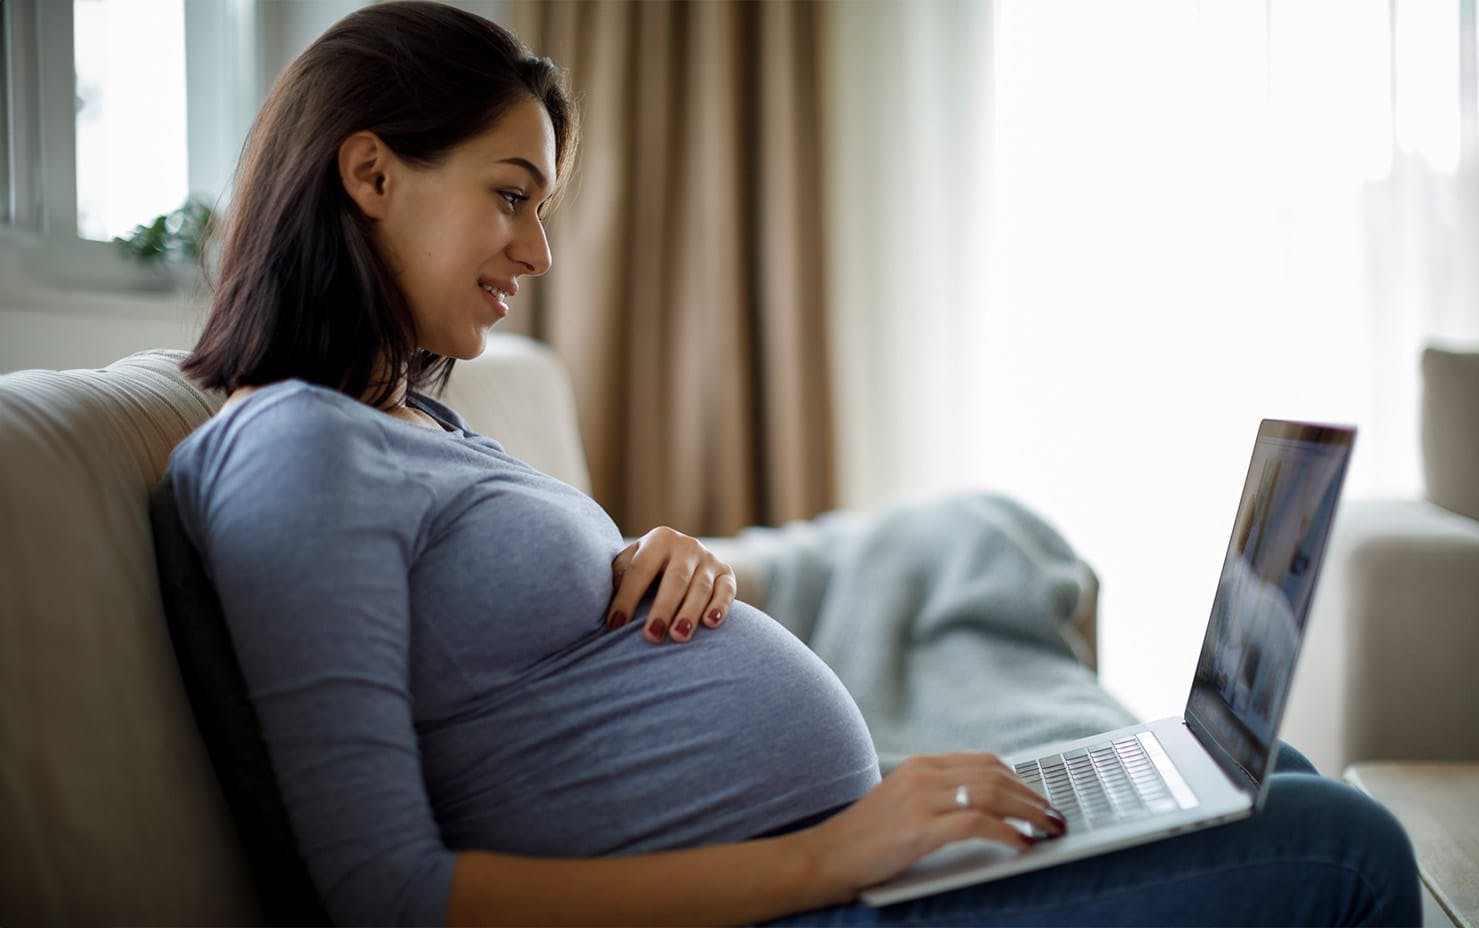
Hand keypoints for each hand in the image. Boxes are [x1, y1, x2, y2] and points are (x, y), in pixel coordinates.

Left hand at [606, 527, 737, 643]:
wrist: (679, 555)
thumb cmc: (647, 567)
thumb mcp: (631, 560)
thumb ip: (620, 571)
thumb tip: (615, 584)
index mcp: (659, 539)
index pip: (640, 569)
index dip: (626, 597)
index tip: (615, 624)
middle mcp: (686, 546)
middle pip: (675, 578)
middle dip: (663, 608)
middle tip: (652, 635)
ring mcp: (709, 559)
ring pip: (701, 587)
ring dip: (690, 613)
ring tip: (678, 636)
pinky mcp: (726, 573)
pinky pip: (727, 590)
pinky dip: (720, 606)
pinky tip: (710, 623)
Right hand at [790, 753, 1066, 902]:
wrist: (828, 855)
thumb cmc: (866, 837)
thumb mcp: (904, 801)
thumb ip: (939, 795)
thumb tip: (989, 806)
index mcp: (922, 765)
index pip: (985, 762)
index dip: (1021, 780)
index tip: (1040, 798)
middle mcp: (925, 774)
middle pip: (996, 776)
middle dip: (1033, 797)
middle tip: (1056, 816)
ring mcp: (922, 799)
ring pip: (993, 795)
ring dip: (1030, 813)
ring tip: (1049, 829)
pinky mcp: (921, 828)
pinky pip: (977, 823)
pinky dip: (1007, 832)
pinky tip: (1021, 843)